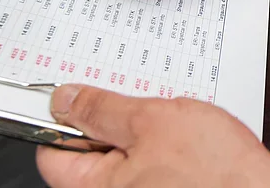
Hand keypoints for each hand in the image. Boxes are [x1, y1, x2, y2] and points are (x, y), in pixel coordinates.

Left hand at [36, 85, 269, 187]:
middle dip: (111, 115)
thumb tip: (63, 100)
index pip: (53, 150)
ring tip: (171, 113)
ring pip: (127, 149)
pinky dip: (165, 136)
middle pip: (91, 148)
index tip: (75, 91)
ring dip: (143, 123)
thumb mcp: (151, 121)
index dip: (64, 115)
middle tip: (135, 96)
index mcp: (97, 187)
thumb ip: (101, 109)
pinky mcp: (171, 185)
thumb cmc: (216, 171)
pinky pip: (154, 156)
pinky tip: (188, 127)